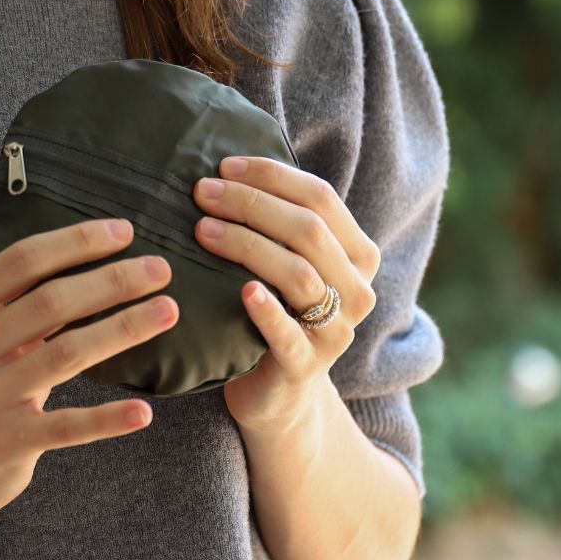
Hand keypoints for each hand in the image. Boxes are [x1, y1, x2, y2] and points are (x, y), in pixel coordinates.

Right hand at [0, 219, 177, 524]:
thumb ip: (25, 302)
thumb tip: (102, 259)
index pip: (21, 262)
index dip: (76, 242)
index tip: (126, 231)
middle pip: (50, 302)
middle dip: (112, 280)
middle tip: (161, 269)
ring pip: (67, 354)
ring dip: (124, 329)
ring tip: (169, 310)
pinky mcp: (7, 443)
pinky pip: (66, 426)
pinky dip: (107, 418)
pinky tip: (144, 411)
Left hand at [192, 156, 380, 434]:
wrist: (278, 392)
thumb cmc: (275, 312)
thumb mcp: (287, 263)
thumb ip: (278, 222)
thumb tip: (226, 167)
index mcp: (358, 253)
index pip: (320, 198)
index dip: (272, 176)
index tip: (224, 166)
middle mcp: (358, 289)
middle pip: (308, 231)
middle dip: (251, 204)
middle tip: (203, 194)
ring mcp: (337, 330)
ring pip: (299, 275)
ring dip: (247, 245)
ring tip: (202, 231)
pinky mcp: (308, 365)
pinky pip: (289, 334)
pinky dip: (267, 310)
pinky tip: (243, 291)